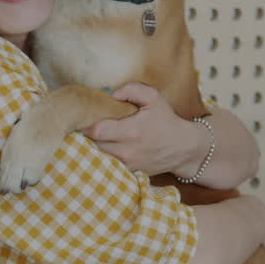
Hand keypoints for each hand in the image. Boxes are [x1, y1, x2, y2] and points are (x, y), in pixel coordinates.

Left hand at [82, 83, 205, 175]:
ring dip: (92, 151)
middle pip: (93, 147)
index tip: (82, 121)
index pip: (97, 131)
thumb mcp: (154, 98)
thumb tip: (112, 93)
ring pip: (99, 160)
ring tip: (88, 141)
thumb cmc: (167, 121)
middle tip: (80, 130)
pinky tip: (101, 152)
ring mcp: (129, 165)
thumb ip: (132, 90)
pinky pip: (109, 168)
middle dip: (85, 139)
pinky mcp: (131, 173)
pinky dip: (102, 160)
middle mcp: (127, 151)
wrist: (184, 147)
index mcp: (131, 131)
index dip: (85, 126)